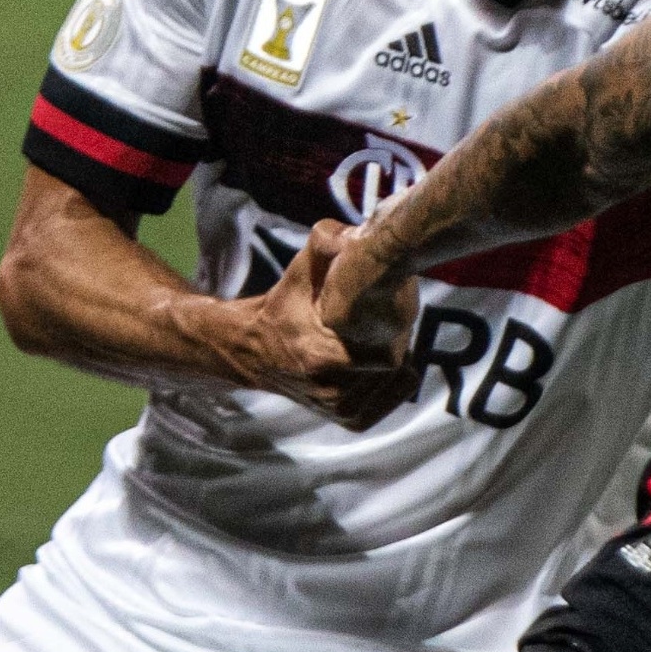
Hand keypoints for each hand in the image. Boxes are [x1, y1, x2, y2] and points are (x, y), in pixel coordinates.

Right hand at [199, 226, 413, 427]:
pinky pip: (387, 403)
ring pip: (392, 386)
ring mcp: (338, 409)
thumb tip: (352, 232)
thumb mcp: (300, 271)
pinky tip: (387, 365)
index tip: (390, 312)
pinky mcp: (346, 420)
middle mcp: (330, 390)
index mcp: (320, 356)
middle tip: (391, 321)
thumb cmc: (283, 307)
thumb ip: (324, 243)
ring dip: (397, 362)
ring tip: (384, 339)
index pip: (387, 356)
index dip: (397, 332)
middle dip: (397, 341)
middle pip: (393, 368)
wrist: (253, 351)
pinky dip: (393, 385)